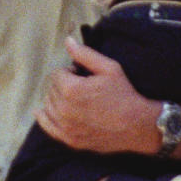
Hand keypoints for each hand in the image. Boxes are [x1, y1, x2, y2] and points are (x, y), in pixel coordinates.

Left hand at [36, 37, 157, 153]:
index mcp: (72, 90)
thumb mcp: (109, 68)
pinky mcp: (70, 139)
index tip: (82, 75)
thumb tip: (67, 41)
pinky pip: (47, 126)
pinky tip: (42, 111)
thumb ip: (84, 54)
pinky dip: (44, 117)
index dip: (70, 71)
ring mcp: (66, 127)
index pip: (56, 74)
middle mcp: (65, 110)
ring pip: (48, 105)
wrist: (138, 126)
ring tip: (75, 98)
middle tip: (81, 86)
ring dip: (57, 99)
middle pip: (51, 89)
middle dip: (63, 84)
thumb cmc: (124, 94)